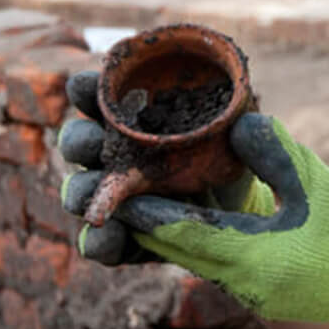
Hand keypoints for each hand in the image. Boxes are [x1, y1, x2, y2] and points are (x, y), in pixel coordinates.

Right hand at [58, 70, 266, 265]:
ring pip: (81, 191)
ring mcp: (116, 198)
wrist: (248, 217)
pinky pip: (100, 242)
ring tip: (88, 198)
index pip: (102, 97)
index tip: (86, 86)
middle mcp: (116, 153)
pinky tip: (103, 240)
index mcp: (135, 117)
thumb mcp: (243, 138)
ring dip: (80, 192)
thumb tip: (248, 124)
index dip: (88, 89)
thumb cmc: (237, 160)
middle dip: (79, 141)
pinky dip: (98, 241)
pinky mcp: (125, 239)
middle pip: (81, 142)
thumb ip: (246, 126)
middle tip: (91, 144)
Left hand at [117, 113, 328, 328]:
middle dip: (141, 217)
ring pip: (193, 255)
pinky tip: (187, 204)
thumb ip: (276, 153)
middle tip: (109, 180)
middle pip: (176, 248)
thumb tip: (237, 120)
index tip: (111, 181)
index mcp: (254, 263)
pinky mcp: (265, 287)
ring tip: (136, 188)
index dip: (143, 207)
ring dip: (165, 225)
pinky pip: (216, 259)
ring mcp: (253, 290)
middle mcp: (244, 284)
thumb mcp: (323, 186)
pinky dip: (195, 233)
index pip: (182, 233)